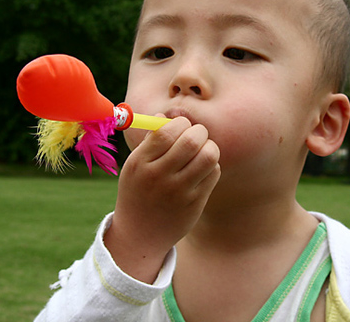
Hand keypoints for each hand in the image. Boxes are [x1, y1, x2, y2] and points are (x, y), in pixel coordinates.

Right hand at [104, 116, 220, 282]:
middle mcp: (159, 177)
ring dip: (209, 147)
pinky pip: (213, 172)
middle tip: (196, 136)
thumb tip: (170, 115)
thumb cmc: (140, 190)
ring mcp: (178, 192)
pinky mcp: (194, 204)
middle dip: (199, 132)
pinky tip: (201, 170)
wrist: (140, 234)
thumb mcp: (135, 165)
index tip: (180, 128)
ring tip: (202, 151)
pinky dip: (211, 165)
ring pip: (208, 155)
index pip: (168, 130)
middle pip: (192, 140)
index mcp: (141, 163)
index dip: (180, 123)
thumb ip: (152, 140)